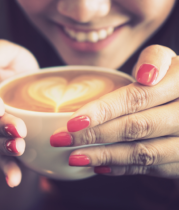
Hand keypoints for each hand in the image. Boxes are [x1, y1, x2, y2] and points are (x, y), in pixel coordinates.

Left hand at [51, 45, 178, 177]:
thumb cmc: (172, 80)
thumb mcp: (168, 61)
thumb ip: (154, 59)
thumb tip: (145, 74)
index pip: (137, 98)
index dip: (103, 111)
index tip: (72, 122)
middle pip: (136, 127)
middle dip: (94, 135)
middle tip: (60, 139)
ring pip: (143, 153)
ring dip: (104, 156)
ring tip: (74, 157)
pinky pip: (151, 168)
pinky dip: (121, 167)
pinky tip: (98, 166)